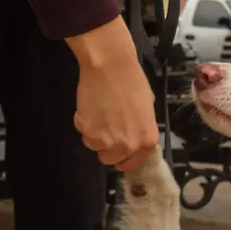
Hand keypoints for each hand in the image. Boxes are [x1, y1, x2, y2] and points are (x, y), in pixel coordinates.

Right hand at [65, 17, 159, 170]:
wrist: (111, 66)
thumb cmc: (132, 81)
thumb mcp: (147, 109)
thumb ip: (141, 129)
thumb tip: (133, 135)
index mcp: (147, 141)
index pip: (133, 163)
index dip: (123, 158)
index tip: (117, 152)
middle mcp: (129, 146)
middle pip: (111, 159)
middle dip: (106, 146)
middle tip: (105, 127)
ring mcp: (108, 142)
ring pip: (94, 147)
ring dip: (94, 135)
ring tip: (98, 113)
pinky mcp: (90, 133)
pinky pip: (83, 134)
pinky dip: (83, 123)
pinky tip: (90, 107)